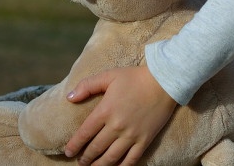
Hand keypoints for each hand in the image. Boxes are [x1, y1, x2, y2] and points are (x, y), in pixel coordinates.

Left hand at [63, 65, 177, 165]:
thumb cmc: (135, 77)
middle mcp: (116, 126)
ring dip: (99, 165)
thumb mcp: (110, 76)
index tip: (69, 152)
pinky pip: (131, 159)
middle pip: (96, 148)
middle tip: (80, 161)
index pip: (84, 133)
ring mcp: (131, 135)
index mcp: (106, 110)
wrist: (164, 81)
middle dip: (85, 158)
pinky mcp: (145, 140)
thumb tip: (69, 97)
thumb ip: (87, 86)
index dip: (74, 145)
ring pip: (111, 157)